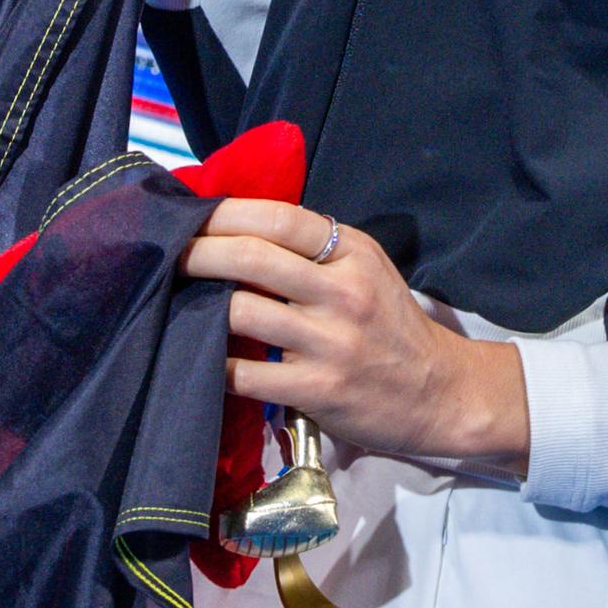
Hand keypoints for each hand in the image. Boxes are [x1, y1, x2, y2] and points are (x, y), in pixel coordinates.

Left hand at [187, 200, 527, 471]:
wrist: (439, 393)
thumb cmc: (391, 326)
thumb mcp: (366, 270)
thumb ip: (313, 250)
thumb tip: (235, 228)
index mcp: (353, 253)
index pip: (279, 219)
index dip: (224, 214)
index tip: (189, 216)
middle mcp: (343, 293)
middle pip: (251, 258)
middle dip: (198, 252)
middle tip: (169, 254)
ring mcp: (331, 343)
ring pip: (240, 312)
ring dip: (197, 306)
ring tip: (176, 303)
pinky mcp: (317, 391)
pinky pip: (244, 374)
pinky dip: (213, 364)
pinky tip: (199, 357)